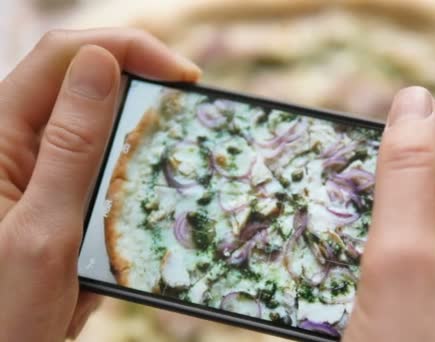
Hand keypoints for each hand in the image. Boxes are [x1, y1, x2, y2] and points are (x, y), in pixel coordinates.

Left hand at [0, 28, 200, 340]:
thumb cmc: (3, 310)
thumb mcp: (44, 230)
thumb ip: (71, 146)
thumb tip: (102, 64)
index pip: (64, 56)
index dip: (127, 49)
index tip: (184, 76)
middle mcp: (15, 139)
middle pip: (84, 77)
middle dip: (141, 82)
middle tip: (189, 107)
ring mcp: (38, 163)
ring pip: (98, 117)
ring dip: (140, 128)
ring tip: (175, 150)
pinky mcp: (58, 187)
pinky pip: (101, 157)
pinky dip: (133, 164)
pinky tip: (151, 183)